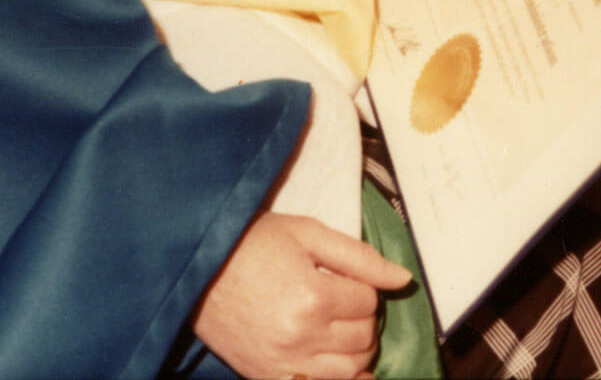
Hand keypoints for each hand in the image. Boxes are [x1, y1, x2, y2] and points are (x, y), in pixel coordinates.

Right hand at [194, 212, 410, 378]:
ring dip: (354, 351)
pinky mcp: (268, 378)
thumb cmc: (250, 243)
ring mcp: (284, 363)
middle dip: (362, 319)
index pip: (368, 302)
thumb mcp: (306, 234)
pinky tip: (335, 365)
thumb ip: (359, 257)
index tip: (344, 280)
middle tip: (343, 303)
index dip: (362, 288)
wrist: (197, 265)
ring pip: (350, 370)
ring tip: (337, 329)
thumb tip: (403, 279)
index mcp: (313, 296)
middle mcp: (301, 336)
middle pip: (364, 338)